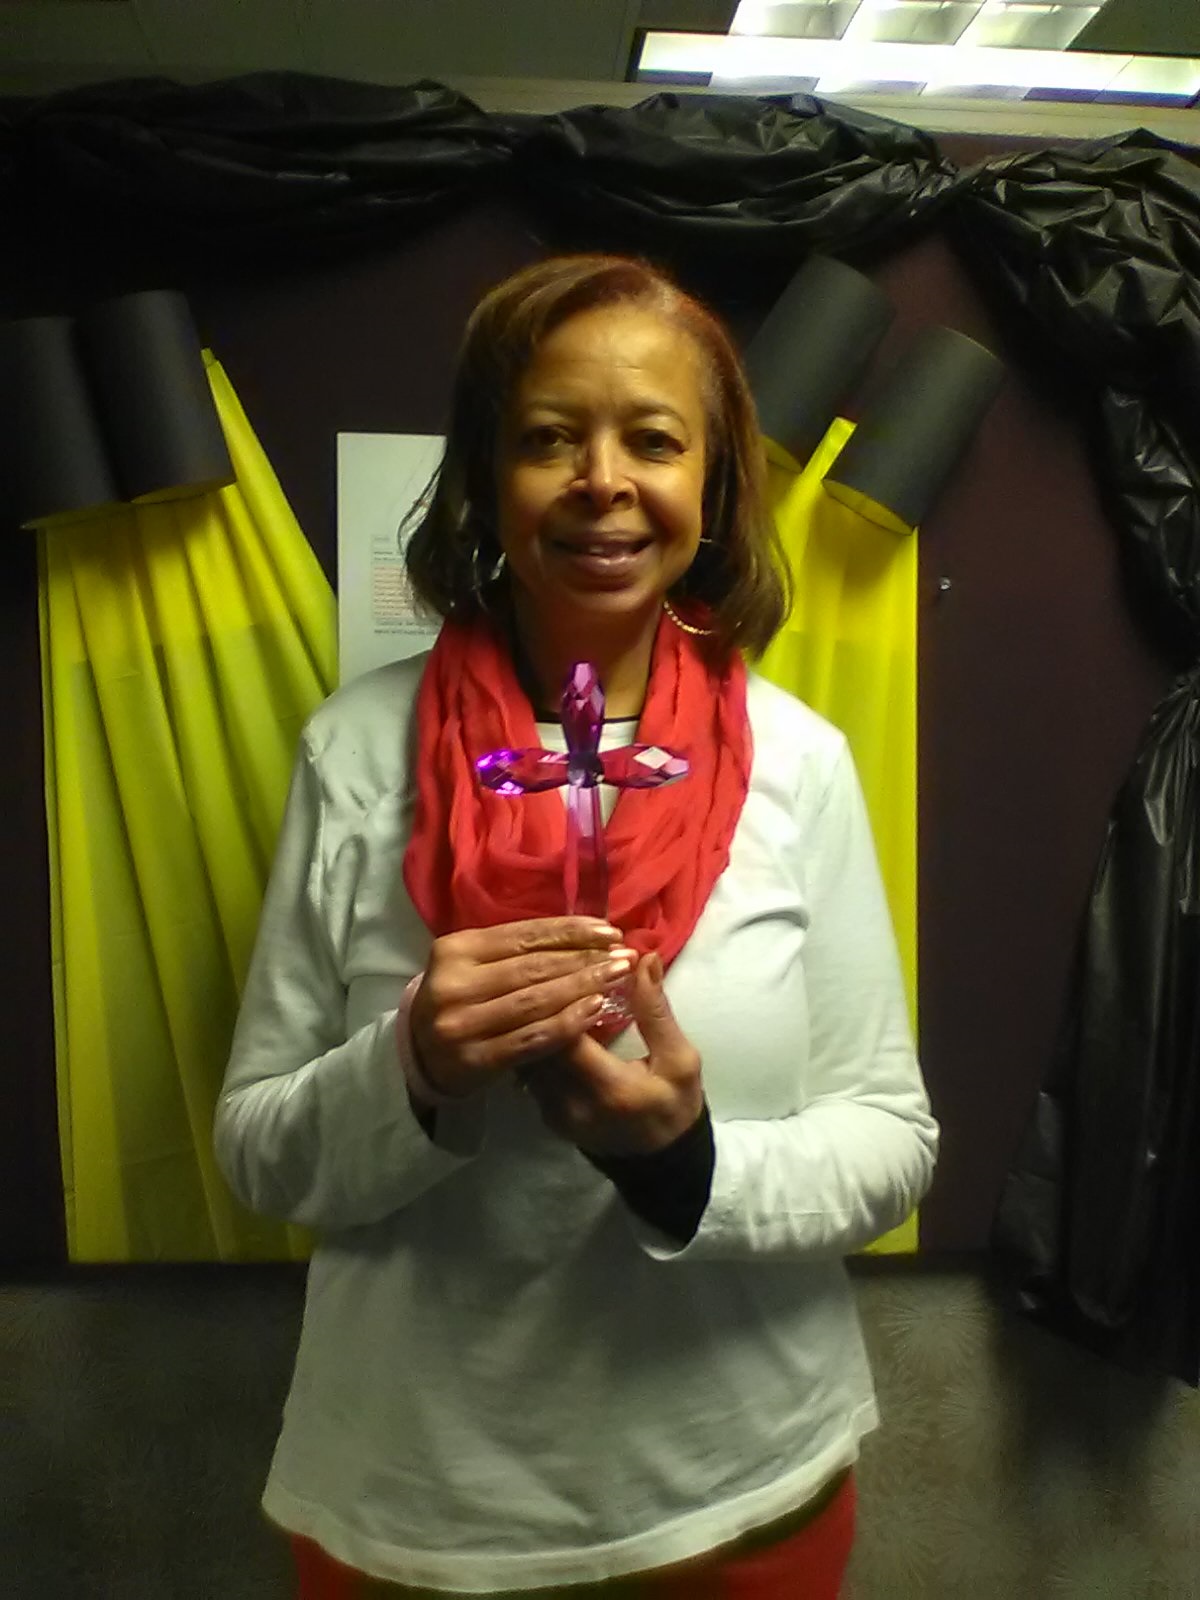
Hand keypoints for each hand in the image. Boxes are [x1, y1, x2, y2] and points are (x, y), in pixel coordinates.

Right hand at [409, 918, 635, 1100]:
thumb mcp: (474, 964)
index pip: (523, 936)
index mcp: (454, 949)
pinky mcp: (474, 1061)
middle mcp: (454, 985)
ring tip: (619, 977)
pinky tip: (596, 1010)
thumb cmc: (460, 999)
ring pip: (535, 1001)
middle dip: (586, 959)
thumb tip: (585, 932)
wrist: (419, 1055)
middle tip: (625, 954)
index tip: (610, 931)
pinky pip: (532, 1038)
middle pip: (533, 967)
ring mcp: (461, 1025)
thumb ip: (516, 949)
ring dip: (584, 987)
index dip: (570, 932)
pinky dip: (568, 1023)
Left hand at [523, 953, 703, 1155]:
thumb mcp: (681, 1059)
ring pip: (528, 1053)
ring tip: (548, 984)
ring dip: (537, 1018)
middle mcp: (570, 1104)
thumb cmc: (675, 1107)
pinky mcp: (543, 1114)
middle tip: (556, 965)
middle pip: (539, 1041)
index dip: (566, 997)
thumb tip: (643, 959)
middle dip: (546, 1000)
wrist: (659, 1165)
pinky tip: (546, 1015)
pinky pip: (530, 1067)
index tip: (577, 964)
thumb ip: (656, 1011)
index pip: (568, 1034)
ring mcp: (551, 1112)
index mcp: (609, 1090)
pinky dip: (537, 1038)